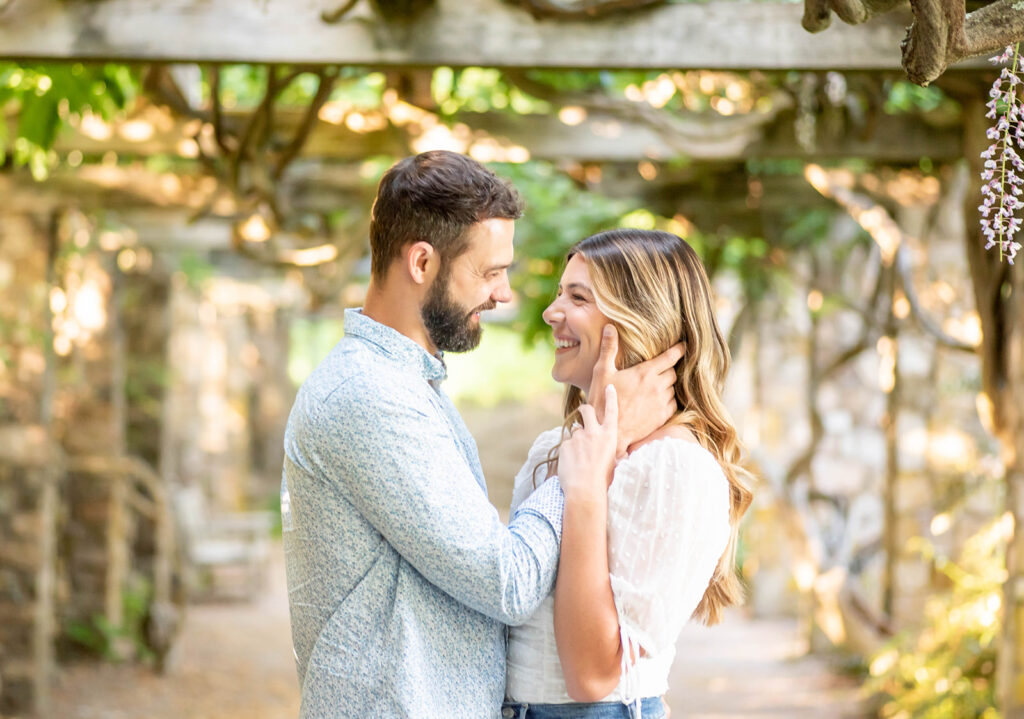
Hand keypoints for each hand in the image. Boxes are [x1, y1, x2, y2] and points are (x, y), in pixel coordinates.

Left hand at [558, 384, 617, 500]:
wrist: (585, 489)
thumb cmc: (603, 480)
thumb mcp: (614, 464)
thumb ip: (616, 455)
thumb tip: (624, 455)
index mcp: (610, 436)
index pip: (611, 411)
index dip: (610, 397)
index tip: (608, 387)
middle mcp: (595, 432)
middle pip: (587, 411)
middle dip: (584, 409)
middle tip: (582, 411)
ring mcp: (579, 437)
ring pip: (575, 432)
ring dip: (576, 439)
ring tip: (578, 457)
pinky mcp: (566, 444)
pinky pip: (566, 444)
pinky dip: (568, 452)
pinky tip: (571, 463)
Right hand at [588, 325, 681, 456]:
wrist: (608, 431)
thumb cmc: (603, 400)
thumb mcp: (602, 371)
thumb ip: (609, 348)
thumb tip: (610, 327)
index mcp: (645, 373)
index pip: (670, 357)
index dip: (678, 350)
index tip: (683, 346)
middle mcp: (657, 386)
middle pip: (673, 372)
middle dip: (668, 369)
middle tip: (660, 369)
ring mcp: (661, 403)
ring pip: (673, 388)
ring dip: (667, 385)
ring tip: (656, 386)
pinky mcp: (662, 417)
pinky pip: (673, 404)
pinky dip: (668, 400)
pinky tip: (657, 400)